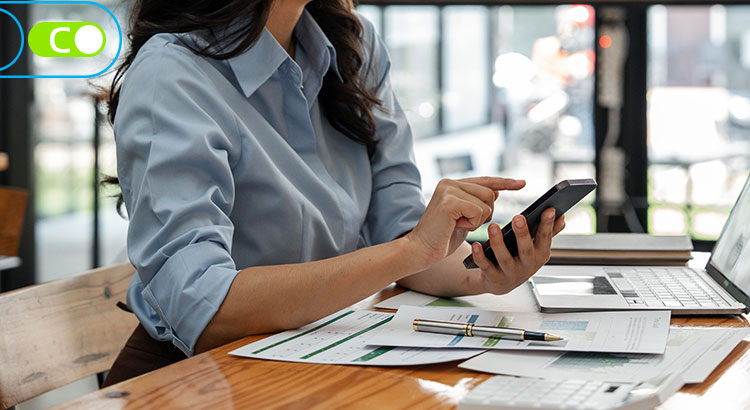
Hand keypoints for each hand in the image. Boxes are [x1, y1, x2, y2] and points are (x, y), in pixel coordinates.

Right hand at [405, 177, 525, 270]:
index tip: (522, 183)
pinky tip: (455, 226)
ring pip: (486, 203)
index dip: (505, 182)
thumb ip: (476, 203)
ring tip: (457, 224)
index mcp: (452, 184)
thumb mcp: (464, 218)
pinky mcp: (449, 202)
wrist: (420, 250)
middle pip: (490, 194)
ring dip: (477, 220)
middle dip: (485, 214)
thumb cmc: (441, 237)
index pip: (485, 181)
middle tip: (464, 223)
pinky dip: (471, 224)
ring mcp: (448, 190)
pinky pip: (479, 211)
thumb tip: (495, 192)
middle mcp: (450, 183)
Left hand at [471, 208, 565, 294]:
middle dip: (523, 234)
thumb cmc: (519, 258)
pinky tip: (476, 244)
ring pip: (505, 259)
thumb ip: (548, 232)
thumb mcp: (536, 247)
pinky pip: (486, 267)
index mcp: (540, 255)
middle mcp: (528, 266)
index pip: (545, 238)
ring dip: (498, 242)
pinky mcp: (494, 279)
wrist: (500, 282)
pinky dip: (480, 256)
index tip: (549, 209)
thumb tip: (562, 216)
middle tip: (518, 217)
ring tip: (493, 226)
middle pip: (526, 250)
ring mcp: (511, 274)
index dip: (548, 225)